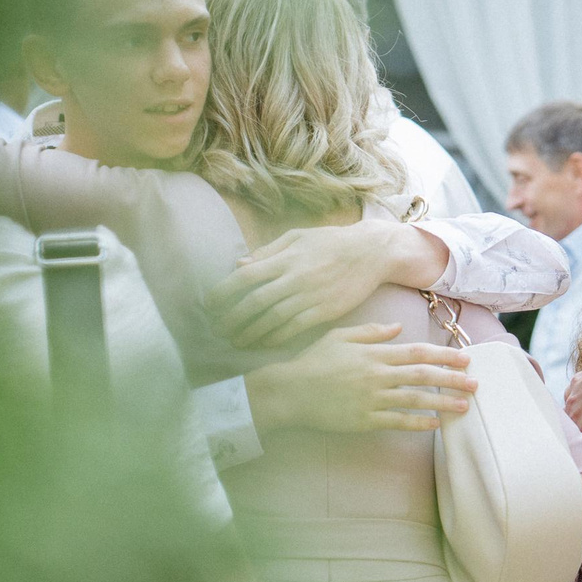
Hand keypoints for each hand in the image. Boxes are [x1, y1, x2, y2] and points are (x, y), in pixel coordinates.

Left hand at [210, 220, 445, 349]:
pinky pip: (296, 328)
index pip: (245, 277)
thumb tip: (238, 265)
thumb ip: (267, 252)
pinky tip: (265, 344)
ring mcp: (311, 296)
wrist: (371, 252)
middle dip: (231, 319)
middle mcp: (295, 277)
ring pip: (273, 319)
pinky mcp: (326, 311)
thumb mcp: (298, 237)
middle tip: (217, 330)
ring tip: (236, 342)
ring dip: (251, 333)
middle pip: (254, 303)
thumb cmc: (332, 242)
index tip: (209, 305)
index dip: (223, 292)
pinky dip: (276, 338)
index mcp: (285, 258)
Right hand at [243, 323, 475, 432]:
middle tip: (476, 383)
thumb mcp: (340, 336)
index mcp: (374, 353)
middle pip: (423, 375)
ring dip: (443, 403)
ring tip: (465, 407)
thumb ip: (371, 332)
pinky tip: (435, 425)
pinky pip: (396, 422)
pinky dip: (417, 423)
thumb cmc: (314, 361)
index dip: (444, 354)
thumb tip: (398, 327)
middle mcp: (377, 374)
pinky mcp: (363, 420)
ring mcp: (371, 398)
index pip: (417, 351)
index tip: (466, 358)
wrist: (289, 391)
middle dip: (452, 379)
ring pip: (415, 399)